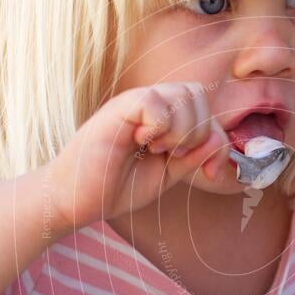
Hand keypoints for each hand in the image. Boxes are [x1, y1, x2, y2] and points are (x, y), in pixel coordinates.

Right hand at [47, 82, 229, 231]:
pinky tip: (142, 142)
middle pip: (197, 94)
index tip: (209, 173)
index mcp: (163, 118)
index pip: (205, 109)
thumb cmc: (116, 186)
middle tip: (175, 155)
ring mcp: (133, 105)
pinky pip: (154, 101)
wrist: (76, 201)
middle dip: (199, 132)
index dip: (218, 141)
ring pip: (181, 94)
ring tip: (158, 150)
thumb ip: (192, 158)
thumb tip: (217, 141)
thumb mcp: (167, 175)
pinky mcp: (117, 110)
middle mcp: (150, 106)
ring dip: (181, 129)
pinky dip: (158, 126)